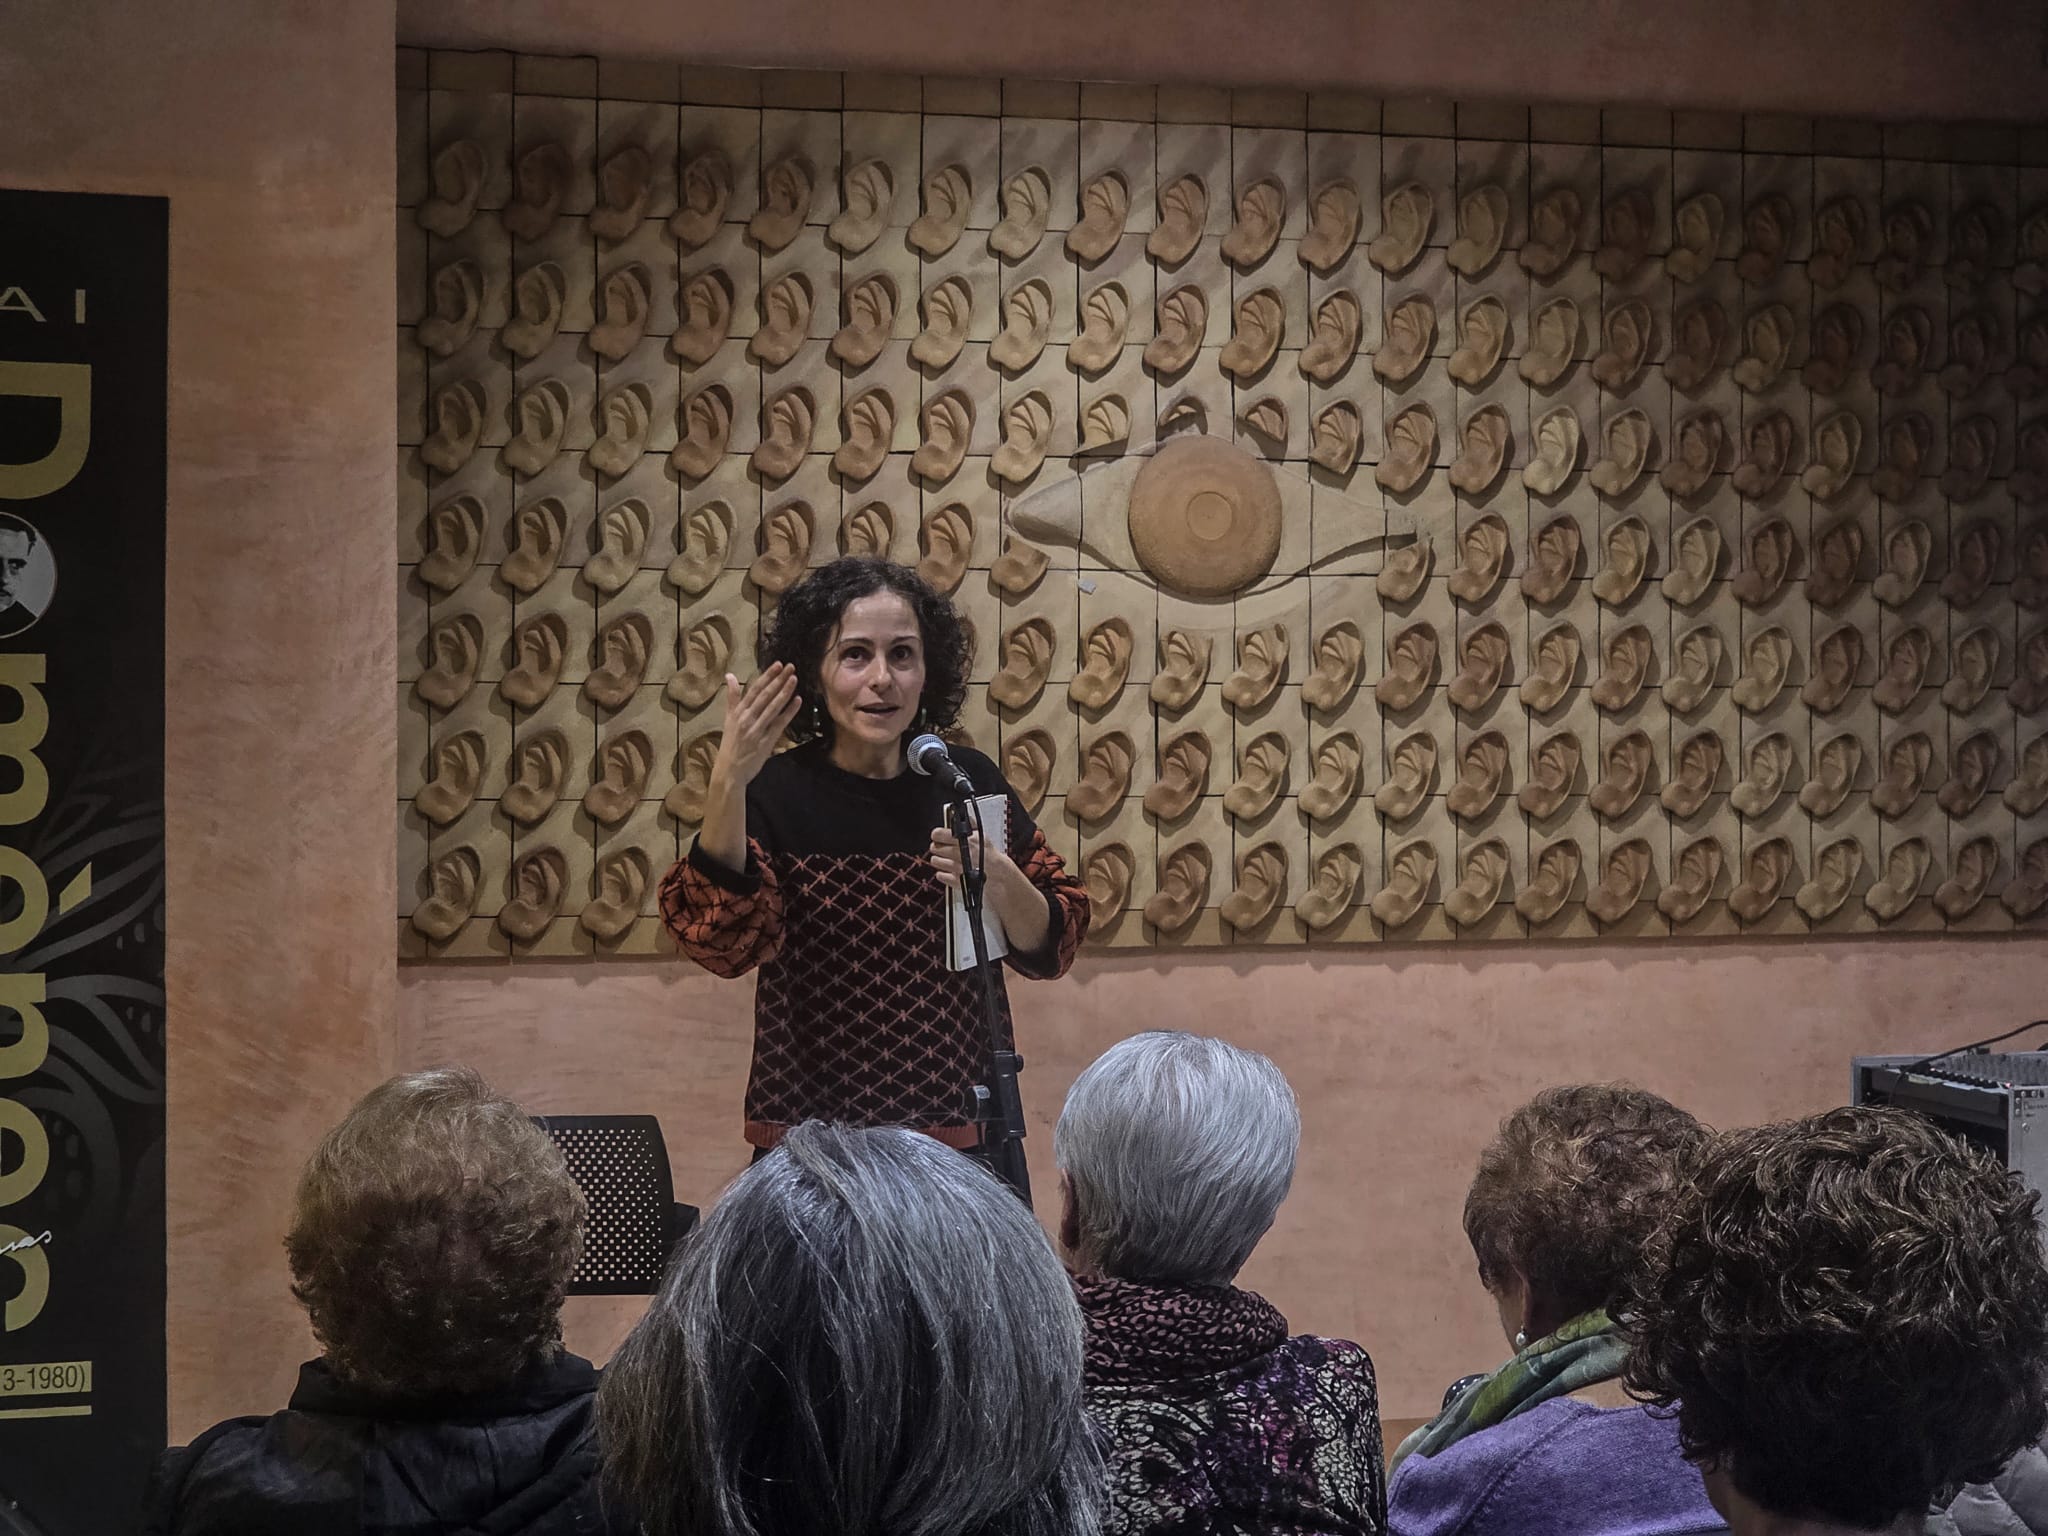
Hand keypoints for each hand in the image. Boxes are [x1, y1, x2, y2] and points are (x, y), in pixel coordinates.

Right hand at [712, 662, 802, 789]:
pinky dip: (789, 712)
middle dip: (779, 680)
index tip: (777, 665)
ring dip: (785, 692)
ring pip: (773, 707)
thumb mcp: (728, 719)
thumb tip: (729, 676)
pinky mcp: (766, 742)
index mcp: (738, 712)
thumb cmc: (730, 745)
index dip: (767, 676)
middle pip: (765, 696)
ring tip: (794, 679)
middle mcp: (747, 718)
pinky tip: (798, 701)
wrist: (729, 771)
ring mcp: (757, 730)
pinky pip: (779, 724)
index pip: (754, 690)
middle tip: (791, 667)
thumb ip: (732, 697)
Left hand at [929, 821, 1015, 892]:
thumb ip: (970, 824)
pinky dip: (942, 873)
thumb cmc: (990, 855)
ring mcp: (957, 868)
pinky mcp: (957, 880)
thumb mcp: (981, 835)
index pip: (939, 834)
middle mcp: (960, 853)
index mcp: (965, 840)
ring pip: (936, 861)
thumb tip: (961, 816)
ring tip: (945, 858)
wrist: (999, 873)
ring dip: (938, 859)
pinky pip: (941, 876)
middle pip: (935, 848)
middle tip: (941, 847)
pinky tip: (948, 870)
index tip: (938, 836)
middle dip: (937, 847)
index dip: (937, 834)